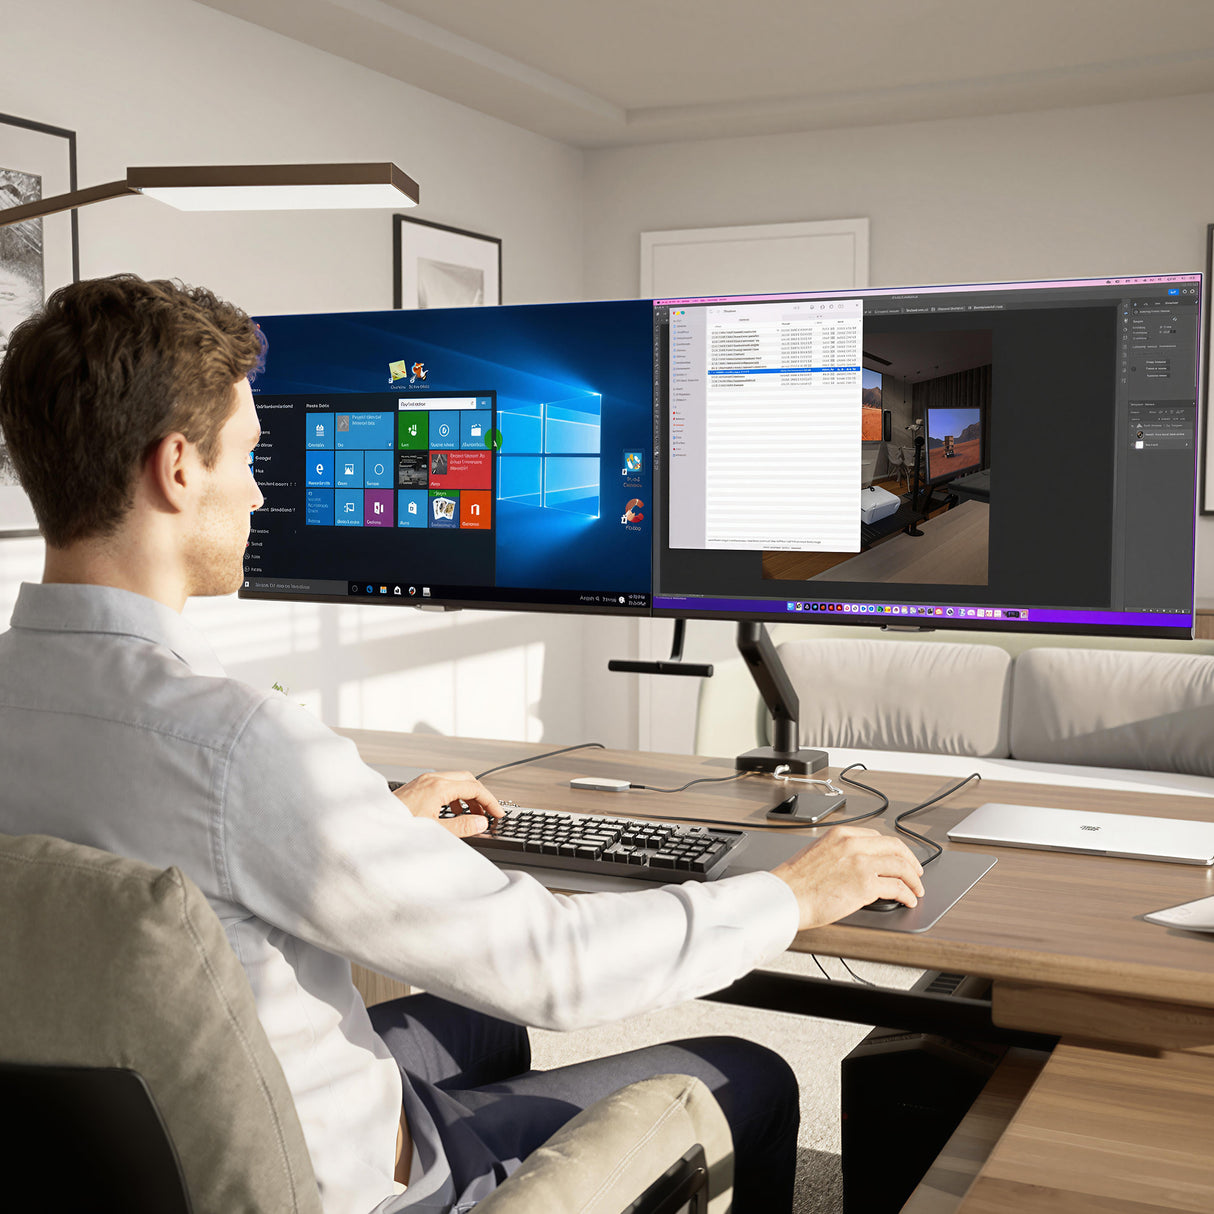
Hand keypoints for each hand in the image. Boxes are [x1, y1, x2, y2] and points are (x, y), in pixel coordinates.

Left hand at [392, 770, 504, 838]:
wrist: (370, 826)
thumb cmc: (397, 826)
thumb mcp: (434, 830)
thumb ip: (461, 826)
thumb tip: (481, 823)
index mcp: (438, 786)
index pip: (474, 787)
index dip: (490, 801)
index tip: (498, 813)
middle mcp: (431, 779)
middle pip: (466, 779)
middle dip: (480, 795)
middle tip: (488, 812)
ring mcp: (423, 781)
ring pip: (455, 781)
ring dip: (467, 796)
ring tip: (473, 815)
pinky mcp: (417, 786)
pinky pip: (443, 785)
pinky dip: (454, 797)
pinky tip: (453, 813)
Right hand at [771, 825, 925, 931]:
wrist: (786, 896)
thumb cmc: (796, 881)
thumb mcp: (817, 853)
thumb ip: (839, 853)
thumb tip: (857, 865)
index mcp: (841, 834)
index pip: (878, 836)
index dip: (894, 849)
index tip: (899, 857)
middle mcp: (853, 844)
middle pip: (895, 847)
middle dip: (910, 860)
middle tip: (916, 872)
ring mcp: (861, 863)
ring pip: (901, 866)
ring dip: (913, 879)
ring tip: (916, 889)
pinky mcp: (866, 885)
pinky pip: (897, 887)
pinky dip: (907, 894)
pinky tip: (908, 899)